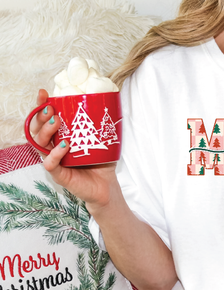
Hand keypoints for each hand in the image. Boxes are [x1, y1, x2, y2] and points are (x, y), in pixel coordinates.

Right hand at [30, 89, 118, 209]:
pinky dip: (55, 154)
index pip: (45, 120)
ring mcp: (55, 161)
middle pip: (37, 130)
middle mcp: (54, 148)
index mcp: (60, 137)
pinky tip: (64, 145)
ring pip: (40, 144)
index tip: (44, 93)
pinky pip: (50, 163)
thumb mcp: (101, 139)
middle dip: (40, 117)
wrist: (107, 186)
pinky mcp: (59, 174)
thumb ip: (100, 123)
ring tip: (57, 122)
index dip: (41, 106)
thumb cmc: (102, 162)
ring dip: (46, 131)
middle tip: (50, 109)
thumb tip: (109, 102)